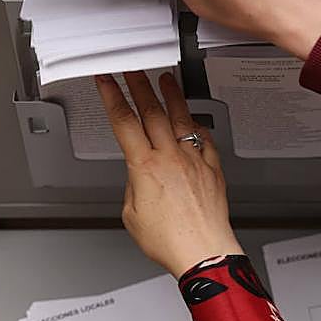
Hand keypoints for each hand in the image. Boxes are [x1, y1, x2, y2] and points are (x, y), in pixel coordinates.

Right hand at [97, 71, 242, 276]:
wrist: (203, 250)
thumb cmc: (168, 240)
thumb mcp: (132, 214)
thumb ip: (135, 185)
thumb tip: (141, 172)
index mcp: (145, 168)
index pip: (124, 122)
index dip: (113, 97)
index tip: (107, 81)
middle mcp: (171, 157)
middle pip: (152, 111)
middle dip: (139, 85)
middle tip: (133, 70)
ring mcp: (194, 159)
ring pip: (181, 118)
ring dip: (171, 95)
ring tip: (166, 79)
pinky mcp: (213, 167)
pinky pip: (204, 138)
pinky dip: (197, 125)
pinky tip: (194, 119)